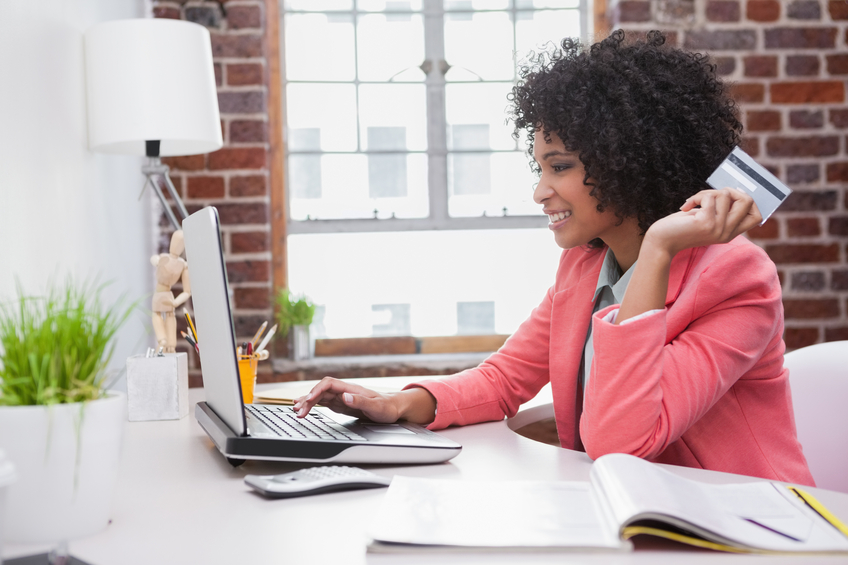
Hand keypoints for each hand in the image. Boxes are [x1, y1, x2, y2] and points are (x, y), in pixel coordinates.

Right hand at [293, 377, 436, 424]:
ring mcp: (342, 397)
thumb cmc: (387, 407)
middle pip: (321, 391)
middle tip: (298, 412)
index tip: (309, 400)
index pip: (328, 384)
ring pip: (320, 397)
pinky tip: (305, 407)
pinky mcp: (342, 405)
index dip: (317, 390)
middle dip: (308, 400)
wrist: (394, 408)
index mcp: (351, 389)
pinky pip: (324, 403)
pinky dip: (313, 405)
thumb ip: (361, 401)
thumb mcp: (377, 407)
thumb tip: (345, 396)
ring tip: (296, 410)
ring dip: (308, 403)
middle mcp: (344, 391)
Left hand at [644, 187, 761, 257]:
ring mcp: (718, 229)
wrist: (661, 242)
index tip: (728, 198)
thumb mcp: (706, 218)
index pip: (757, 216)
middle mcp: (727, 233)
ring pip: (726, 194)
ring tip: (693, 202)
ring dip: (706, 192)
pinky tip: (686, 206)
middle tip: (711, 195)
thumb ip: (721, 209)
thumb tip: (733, 189)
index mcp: (730, 233)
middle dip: (730, 190)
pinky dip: (696, 196)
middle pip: (748, 201)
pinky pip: (710, 197)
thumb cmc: (681, 227)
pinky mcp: (706, 223)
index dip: (747, 201)